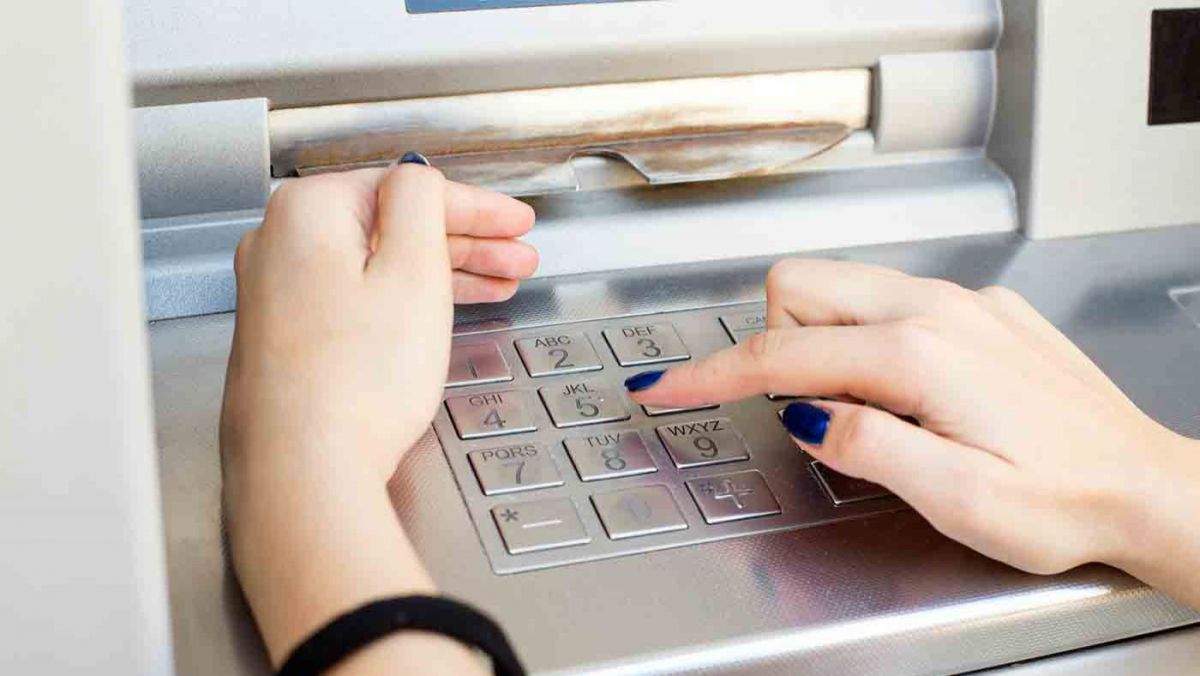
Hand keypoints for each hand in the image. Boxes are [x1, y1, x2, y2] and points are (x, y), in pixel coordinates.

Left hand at [222, 167, 535, 481]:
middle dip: (464, 241)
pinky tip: (439, 318)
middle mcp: (279, 247)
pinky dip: (405, 303)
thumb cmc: (354, 383)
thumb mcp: (413, 272)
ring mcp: (277, 297)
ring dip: (442, 273)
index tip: (514, 221)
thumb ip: (422, 205)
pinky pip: (358, 301)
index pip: (407, 189)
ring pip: (376, 266)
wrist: (303, 472)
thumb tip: (419, 178)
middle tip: (515, 254)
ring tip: (497, 288)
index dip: (476, 206)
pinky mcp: (286, 342)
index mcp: (307, 213)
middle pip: (390, 225)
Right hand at [629, 259, 1199, 606]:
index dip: (710, 376)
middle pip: (798, 287)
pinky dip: (865, 335)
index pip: (779, 356)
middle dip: (773, 344)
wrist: (1145, 486)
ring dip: (819, 339)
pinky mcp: (981, 308)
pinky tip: (906, 390)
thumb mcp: (956, 498)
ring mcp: (961, 301)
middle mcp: (936, 309)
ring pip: (840, 285)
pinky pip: (888, 296)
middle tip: (810, 411)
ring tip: (864, 407)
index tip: (665, 389)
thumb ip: (867, 445)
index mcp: (918, 356)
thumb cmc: (1063, 502)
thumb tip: (803, 412)